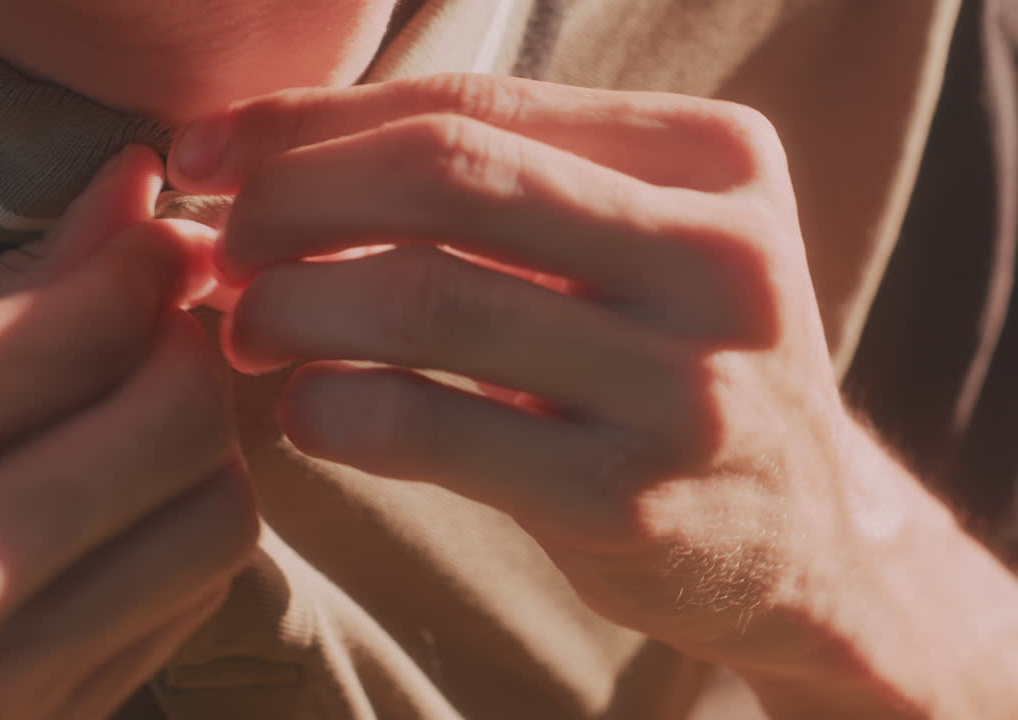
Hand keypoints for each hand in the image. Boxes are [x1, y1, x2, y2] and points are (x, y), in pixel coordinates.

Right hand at [0, 147, 258, 718]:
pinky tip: (114, 507)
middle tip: (151, 328)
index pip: (87, 333)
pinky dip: (175, 537)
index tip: (154, 245)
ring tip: (136, 418)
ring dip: (202, 453)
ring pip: (214, 526)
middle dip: (185, 354)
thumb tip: (139, 196)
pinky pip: (183, 608)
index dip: (144, 266)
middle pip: (181, 427)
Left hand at [168, 75, 902, 669]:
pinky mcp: (637, 502)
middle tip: (222, 246)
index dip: (317, 119)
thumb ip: (512, 190)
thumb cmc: (684, 370)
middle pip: (449, 178)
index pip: (476, 104)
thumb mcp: (646, 250)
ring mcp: (689, 384)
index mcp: (719, 161)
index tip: (208, 149)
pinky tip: (307, 411)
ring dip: (295, 303)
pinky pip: (439, 428)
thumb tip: (279, 152)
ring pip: (431, 294)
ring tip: (246, 326)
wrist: (809, 541)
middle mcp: (722, 257)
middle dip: (293, 200)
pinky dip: (336, 407)